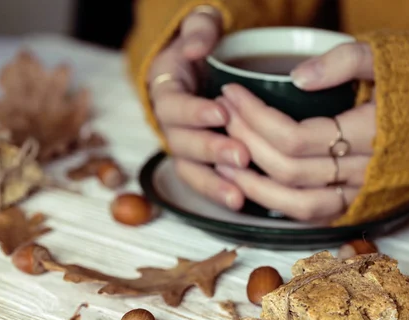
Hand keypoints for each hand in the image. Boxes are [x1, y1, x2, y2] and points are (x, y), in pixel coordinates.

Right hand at [147, 6, 248, 208]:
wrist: (199, 70)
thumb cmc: (203, 48)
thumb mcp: (200, 26)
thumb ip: (198, 31)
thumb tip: (196, 47)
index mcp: (166, 92)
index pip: (173, 105)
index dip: (194, 111)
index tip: (221, 113)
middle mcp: (170, 125)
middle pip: (181, 143)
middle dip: (211, 150)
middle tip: (240, 154)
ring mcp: (183, 147)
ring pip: (191, 170)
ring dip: (214, 184)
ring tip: (238, 196)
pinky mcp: (199, 164)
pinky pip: (204, 182)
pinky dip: (220, 194)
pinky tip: (242, 203)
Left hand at [215, 42, 375, 220]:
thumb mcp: (388, 55)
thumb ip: (343, 62)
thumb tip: (295, 78)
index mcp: (370, 133)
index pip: (295, 137)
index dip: (255, 117)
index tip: (232, 93)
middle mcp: (364, 172)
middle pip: (288, 170)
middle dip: (246, 142)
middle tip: (223, 115)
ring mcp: (362, 194)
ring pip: (297, 206)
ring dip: (254, 188)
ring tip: (224, 160)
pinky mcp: (359, 204)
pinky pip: (313, 216)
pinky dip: (279, 205)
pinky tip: (255, 185)